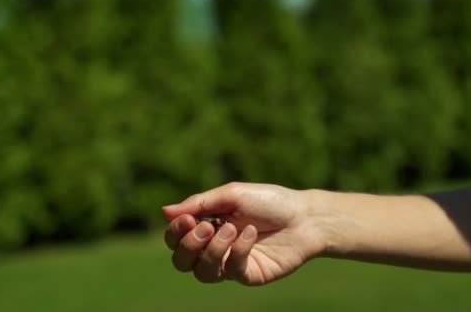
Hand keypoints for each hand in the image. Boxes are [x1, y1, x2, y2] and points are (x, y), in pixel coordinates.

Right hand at [162, 182, 323, 285]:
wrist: (305, 217)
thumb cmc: (270, 201)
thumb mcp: (232, 195)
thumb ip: (199, 203)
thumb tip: (165, 212)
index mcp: (207, 225)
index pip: (176, 238)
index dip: (175, 232)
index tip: (187, 219)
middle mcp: (214, 246)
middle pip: (181, 260)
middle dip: (188, 244)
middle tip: (208, 226)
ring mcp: (230, 263)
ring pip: (201, 272)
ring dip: (212, 249)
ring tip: (231, 229)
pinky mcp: (247, 274)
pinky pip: (230, 271)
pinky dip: (237, 251)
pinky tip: (251, 234)